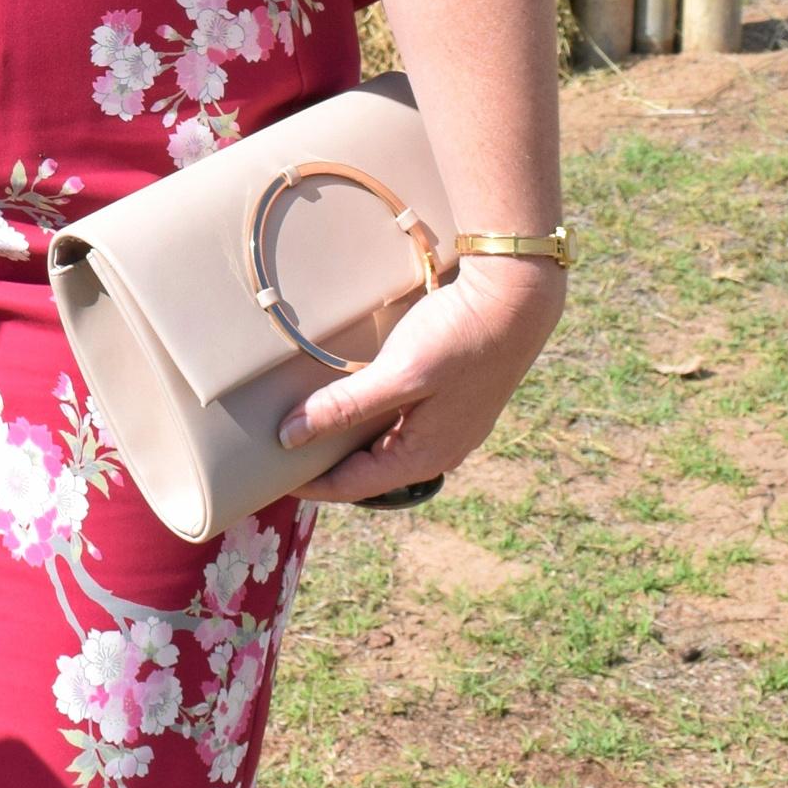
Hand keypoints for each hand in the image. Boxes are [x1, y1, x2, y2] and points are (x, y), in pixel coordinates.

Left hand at [279, 255, 565, 506]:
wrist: (516, 302)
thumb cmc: (458, 337)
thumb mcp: (399, 374)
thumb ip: (345, 408)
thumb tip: (289, 438)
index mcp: (423, 457)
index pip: (352, 486)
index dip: (310, 484)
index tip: (271, 478)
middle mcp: (437, 452)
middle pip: (368, 472)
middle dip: (326, 465)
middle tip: (282, 454)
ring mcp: (447, 430)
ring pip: (383, 448)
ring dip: (347, 442)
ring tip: (307, 427)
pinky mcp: (450, 404)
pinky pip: (399, 426)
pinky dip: (369, 421)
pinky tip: (350, 401)